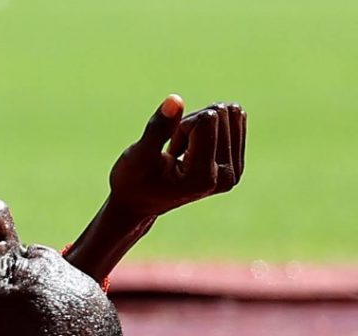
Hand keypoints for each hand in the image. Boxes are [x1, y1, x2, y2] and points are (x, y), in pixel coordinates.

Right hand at [108, 95, 245, 217]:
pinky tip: (193, 151)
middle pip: (220, 114)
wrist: (138, 203)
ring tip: (182, 152)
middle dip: (191, 124)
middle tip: (175, 152)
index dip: (181, 126)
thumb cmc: (133, 181)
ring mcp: (234, 172)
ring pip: (229, 114)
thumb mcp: (139, 155)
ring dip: (199, 125)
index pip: (207, 120)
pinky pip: (235, 120)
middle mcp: (226, 176)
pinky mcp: (236, 165)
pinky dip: (210, 127)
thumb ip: (158, 128)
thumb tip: (176, 99)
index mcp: (204, 177)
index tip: (169, 151)